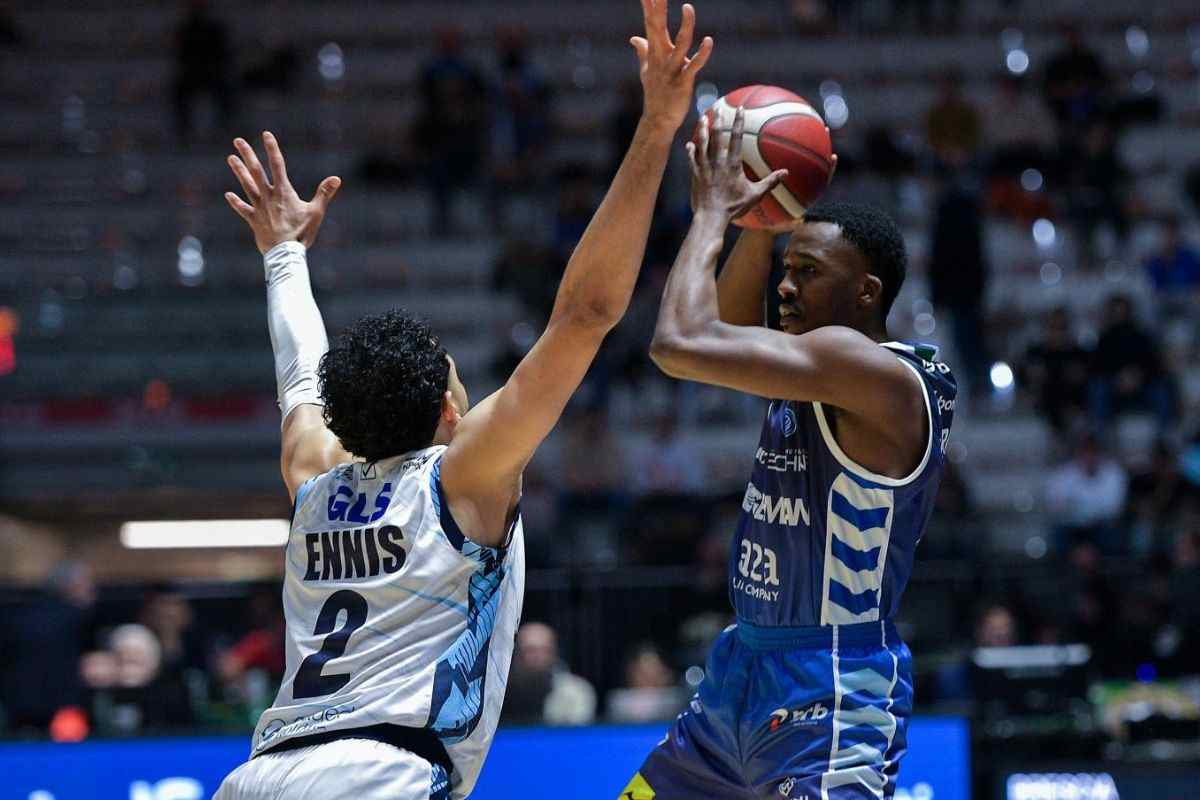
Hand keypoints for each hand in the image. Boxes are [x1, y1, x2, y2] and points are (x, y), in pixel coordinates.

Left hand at [224, 132, 341, 253]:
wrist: (285, 253)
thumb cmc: (302, 233)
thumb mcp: (316, 212)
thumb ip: (324, 193)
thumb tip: (336, 178)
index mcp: (284, 192)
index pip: (277, 165)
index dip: (272, 149)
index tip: (266, 134)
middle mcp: (269, 196)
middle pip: (256, 171)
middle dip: (248, 154)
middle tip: (238, 140)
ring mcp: (259, 208)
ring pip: (247, 185)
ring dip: (239, 171)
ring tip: (230, 158)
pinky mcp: (254, 220)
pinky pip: (243, 209)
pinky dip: (236, 202)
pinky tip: (228, 195)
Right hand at [630, 0, 712, 134]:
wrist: (658, 120)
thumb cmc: (655, 94)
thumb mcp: (646, 70)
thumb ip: (642, 51)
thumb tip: (633, 38)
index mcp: (655, 52)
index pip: (650, 23)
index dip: (649, 5)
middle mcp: (661, 57)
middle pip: (659, 27)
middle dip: (658, 8)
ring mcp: (672, 69)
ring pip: (680, 44)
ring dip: (685, 26)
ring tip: (688, 7)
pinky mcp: (683, 81)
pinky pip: (694, 65)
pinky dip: (702, 54)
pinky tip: (708, 40)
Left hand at [686, 107, 787, 221]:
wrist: (712, 217)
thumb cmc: (734, 207)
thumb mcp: (755, 195)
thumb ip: (770, 182)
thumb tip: (786, 173)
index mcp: (733, 164)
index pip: (736, 138)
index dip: (738, 121)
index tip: (739, 108)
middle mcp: (718, 162)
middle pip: (717, 136)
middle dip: (718, 120)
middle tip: (718, 108)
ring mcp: (705, 168)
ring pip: (702, 144)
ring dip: (702, 130)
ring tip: (702, 118)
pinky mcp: (695, 175)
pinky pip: (692, 160)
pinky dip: (691, 151)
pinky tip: (689, 144)